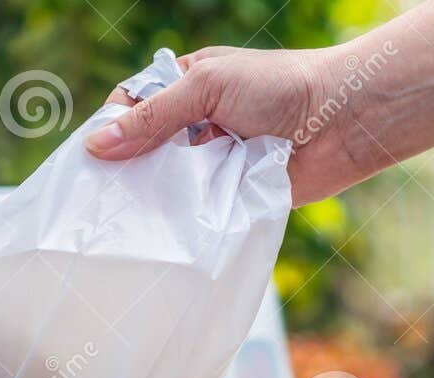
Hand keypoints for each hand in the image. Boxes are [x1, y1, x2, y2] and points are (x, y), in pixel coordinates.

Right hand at [83, 46, 373, 206]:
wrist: (343, 121)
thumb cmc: (279, 87)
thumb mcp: (206, 88)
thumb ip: (153, 117)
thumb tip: (94, 146)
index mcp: (187, 87)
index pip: (133, 108)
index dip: (110, 130)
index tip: (90, 158)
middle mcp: (197, 126)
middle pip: (146, 151)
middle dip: (127, 171)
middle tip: (100, 200)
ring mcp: (215, 165)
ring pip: (170, 186)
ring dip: (155, 199)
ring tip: (125, 222)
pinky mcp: (233, 199)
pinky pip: (199, 212)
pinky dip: (184, 220)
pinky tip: (162, 234)